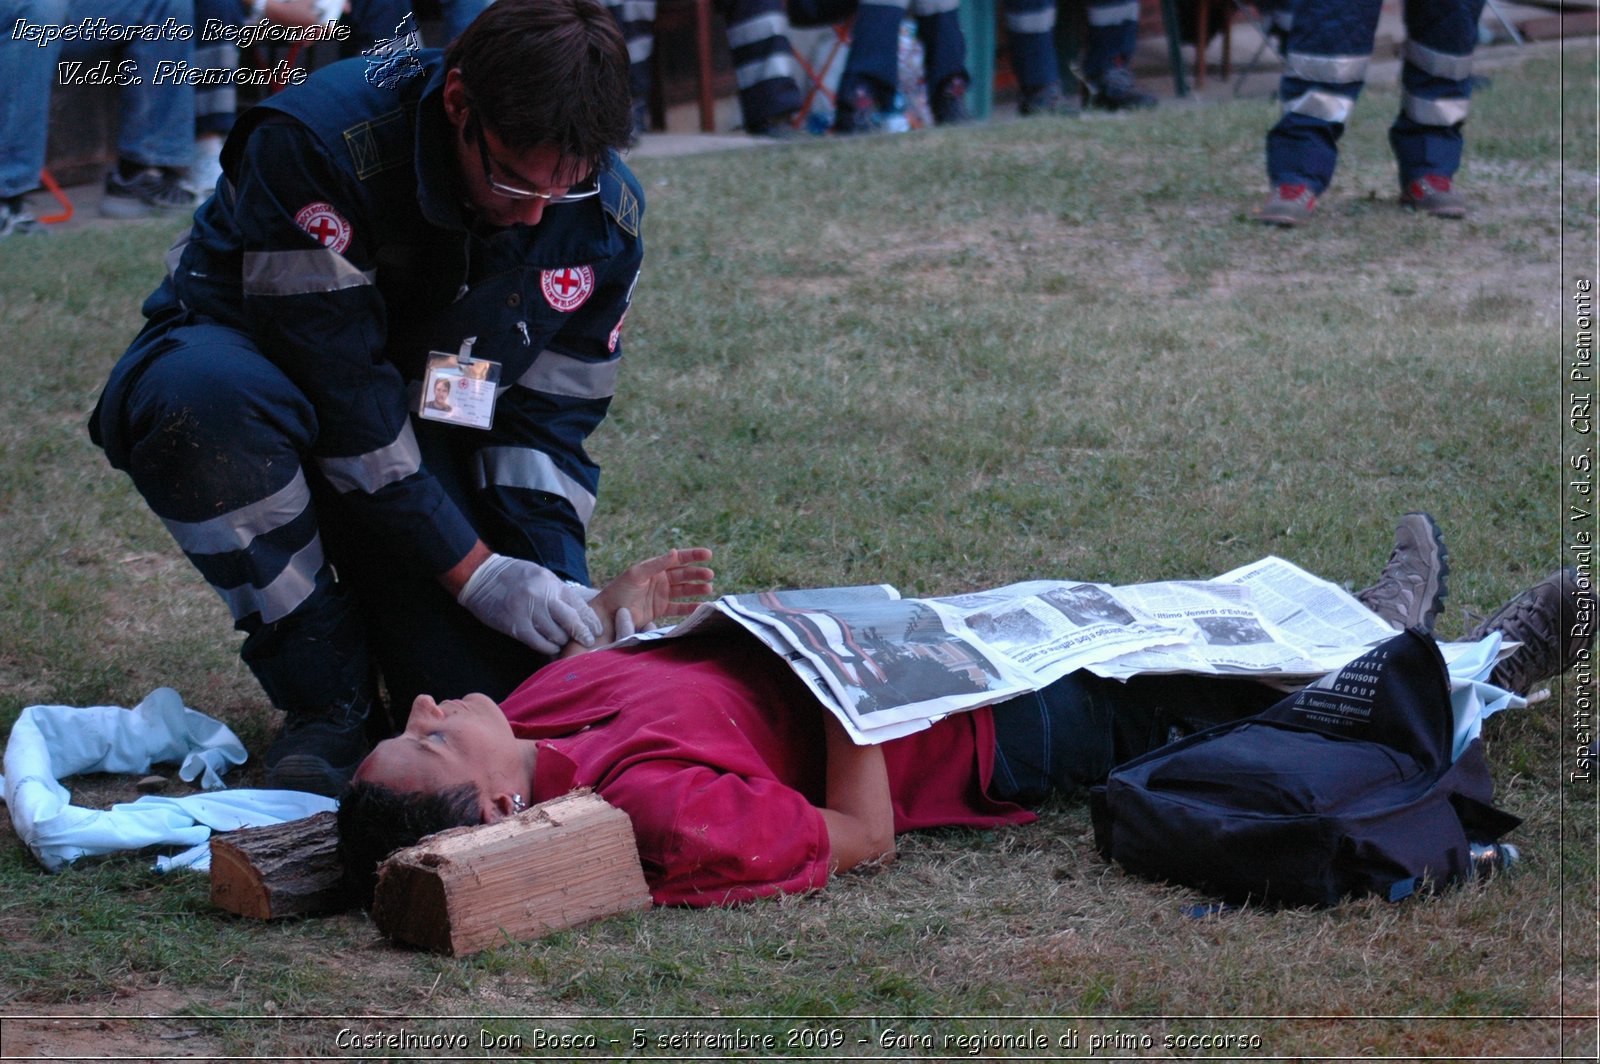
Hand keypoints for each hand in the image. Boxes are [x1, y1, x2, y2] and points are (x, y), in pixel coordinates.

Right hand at [456, 553, 601, 655]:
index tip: (597, 631)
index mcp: (551, 583)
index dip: (591, 621)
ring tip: (562, 642)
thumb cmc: (515, 577)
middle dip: (583, 635)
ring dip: (562, 642)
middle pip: (571, 622)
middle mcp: (542, 596)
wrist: (482, 577)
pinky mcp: (515, 626)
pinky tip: (550, 647)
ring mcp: (528, 612)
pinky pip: (539, 643)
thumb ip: (558, 593)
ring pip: (555, 635)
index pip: (579, 605)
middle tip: (589, 644)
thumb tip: (580, 612)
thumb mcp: (541, 577)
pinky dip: (548, 648)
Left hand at [559, 548, 714, 654]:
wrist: (608, 614)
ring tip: (709, 589)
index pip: (677, 559)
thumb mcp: (636, 574)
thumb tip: (675, 552)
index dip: (693, 556)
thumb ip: (656, 564)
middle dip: (698, 574)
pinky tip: (701, 606)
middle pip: (683, 575)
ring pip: (684, 590)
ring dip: (696, 589)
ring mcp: (661, 595)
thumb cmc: (619, 590)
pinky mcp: (660, 609)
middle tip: (710, 575)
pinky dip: (689, 607)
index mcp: (654, 567)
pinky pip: (678, 608)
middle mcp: (660, 580)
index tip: (708, 554)